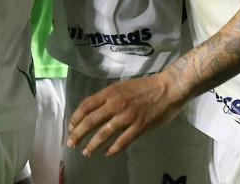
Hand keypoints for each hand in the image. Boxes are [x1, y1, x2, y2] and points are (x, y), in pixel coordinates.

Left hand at [66, 71, 186, 157]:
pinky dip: (113, 149)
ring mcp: (127, 116)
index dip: (76, 118)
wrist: (168, 89)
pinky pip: (122, 141)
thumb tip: (95, 111)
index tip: (71, 127)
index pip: (86, 105)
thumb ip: (108, 98)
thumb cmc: (144, 87)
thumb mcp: (121, 87)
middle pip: (91, 121)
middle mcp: (115, 104)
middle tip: (71, 144)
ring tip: (86, 152)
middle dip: (78, 134)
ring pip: (104, 133)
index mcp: (110, 92)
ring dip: (92, 145)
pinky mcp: (139, 127)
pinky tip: (107, 153)